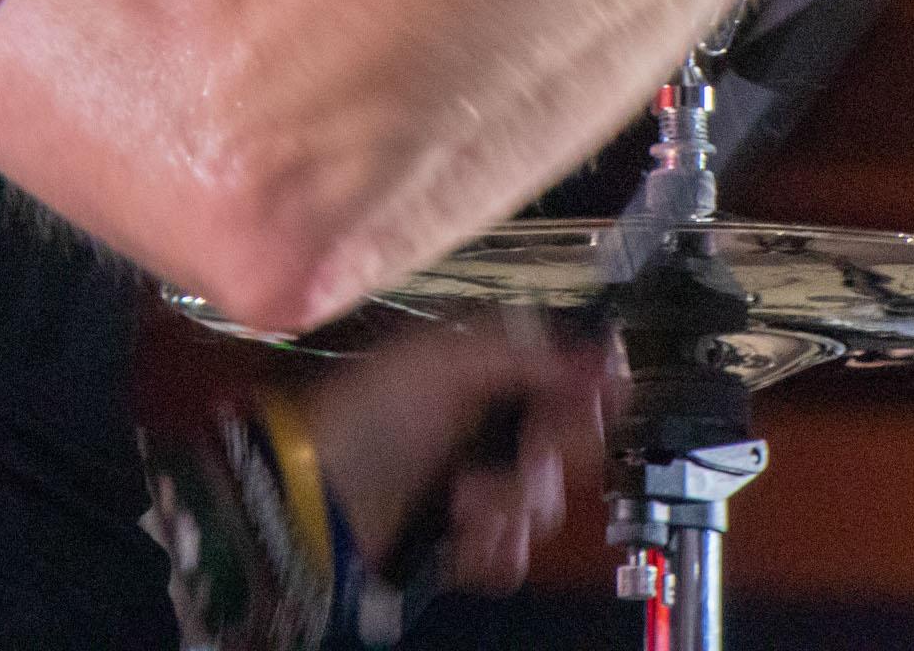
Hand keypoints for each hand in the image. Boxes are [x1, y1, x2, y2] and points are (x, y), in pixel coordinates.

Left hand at [300, 315, 610, 596]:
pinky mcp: (464, 543)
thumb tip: (598, 356)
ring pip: (541, 507)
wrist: (314, 498)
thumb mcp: (444, 360)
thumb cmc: (370, 415)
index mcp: (486, 375)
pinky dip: (492, 552)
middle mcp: (488, 430)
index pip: (563, 382)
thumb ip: (525, 355)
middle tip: (518, 463)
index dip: (584, 397)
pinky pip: (513, 557)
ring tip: (467, 505)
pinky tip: (464, 538)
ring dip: (510, 509)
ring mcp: (478, 489)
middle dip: (542, 461)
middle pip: (563, 449)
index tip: (591, 410)